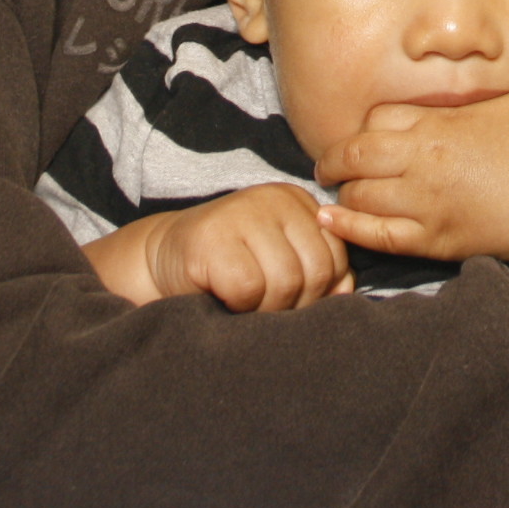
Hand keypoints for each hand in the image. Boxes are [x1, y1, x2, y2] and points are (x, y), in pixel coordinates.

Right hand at [145, 185, 353, 311]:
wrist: (161, 259)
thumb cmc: (230, 268)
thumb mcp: (283, 262)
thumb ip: (321, 272)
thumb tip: (348, 292)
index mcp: (297, 201)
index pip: (336, 256)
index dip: (320, 291)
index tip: (292, 299)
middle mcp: (273, 198)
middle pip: (315, 271)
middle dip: (295, 304)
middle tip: (266, 307)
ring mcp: (241, 213)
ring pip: (285, 283)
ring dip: (266, 309)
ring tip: (246, 302)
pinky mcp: (212, 238)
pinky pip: (249, 289)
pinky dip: (239, 306)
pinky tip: (223, 295)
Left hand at [315, 85, 508, 263]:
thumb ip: (482, 90)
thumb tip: (471, 79)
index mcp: (439, 123)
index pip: (375, 120)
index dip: (368, 127)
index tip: (370, 134)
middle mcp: (423, 162)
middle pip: (355, 156)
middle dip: (336, 159)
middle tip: (331, 163)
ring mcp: (427, 205)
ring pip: (359, 197)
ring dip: (346, 192)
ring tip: (345, 191)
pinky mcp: (436, 240)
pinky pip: (377, 236)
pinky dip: (349, 227)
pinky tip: (332, 220)